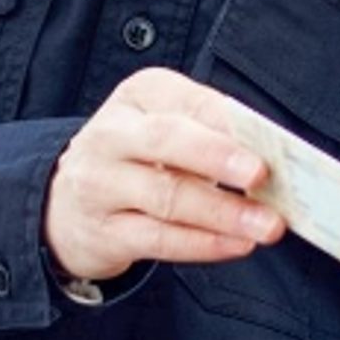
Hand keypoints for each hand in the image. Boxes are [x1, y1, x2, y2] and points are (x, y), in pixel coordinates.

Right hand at [45, 66, 284, 282]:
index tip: (271, 140)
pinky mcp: (102, 232)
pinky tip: (238, 244)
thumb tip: (273, 155)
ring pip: (167, 196)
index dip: (230, 121)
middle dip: (218, 156)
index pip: (191, 102)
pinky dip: (204, 244)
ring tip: (268, 224)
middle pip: (167, 140)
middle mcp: (112, 134)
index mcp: (140, 94)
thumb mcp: (167, 127)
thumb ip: (213, 133)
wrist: (66, 206)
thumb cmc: (137, 158)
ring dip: (224, 213)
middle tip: (262, 174)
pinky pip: (159, 239)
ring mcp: (100, 185)